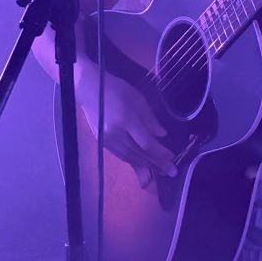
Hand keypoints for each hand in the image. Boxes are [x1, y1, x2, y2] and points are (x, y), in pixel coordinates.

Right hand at [75, 60, 177, 185]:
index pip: (146, 143)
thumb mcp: (137, 98)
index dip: (160, 152)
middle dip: (156, 164)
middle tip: (171, 172)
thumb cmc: (115, 88)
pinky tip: (143, 164)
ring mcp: (107, 140)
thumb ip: (149, 117)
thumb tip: (162, 134)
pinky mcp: (102, 142)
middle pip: (138, 154)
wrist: (89, 89)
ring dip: (146, 165)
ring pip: (129, 157)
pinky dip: (133, 161)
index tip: (172, 156)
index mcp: (125, 119)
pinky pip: (121, 155)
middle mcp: (115, 133)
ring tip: (160, 171)